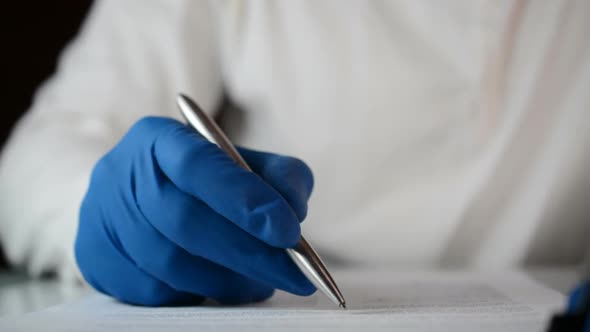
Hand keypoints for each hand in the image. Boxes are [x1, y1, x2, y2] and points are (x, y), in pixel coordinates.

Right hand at [75, 117, 315, 305]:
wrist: (137, 193)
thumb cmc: (202, 179)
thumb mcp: (244, 163)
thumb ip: (279, 177)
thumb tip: (293, 212)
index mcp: (160, 138)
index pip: (200, 164)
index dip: (244, 199)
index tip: (288, 231)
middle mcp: (122, 173)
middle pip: (185, 220)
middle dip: (248, 253)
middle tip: (293, 274)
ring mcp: (101, 217)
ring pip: (169, 262)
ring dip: (226, 281)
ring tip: (261, 284)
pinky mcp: (96, 257)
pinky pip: (152, 290)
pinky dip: (196, 294)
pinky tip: (221, 288)